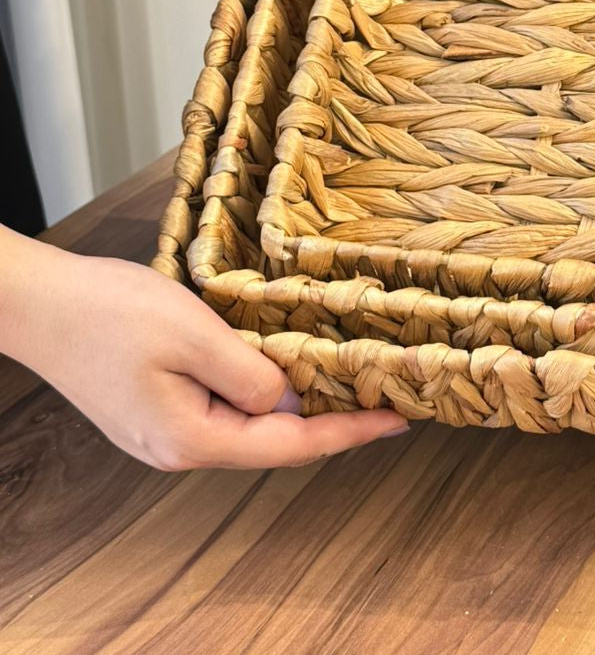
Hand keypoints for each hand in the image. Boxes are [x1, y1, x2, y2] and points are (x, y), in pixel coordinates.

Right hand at [0, 227, 406, 470]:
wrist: (38, 303)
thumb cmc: (111, 314)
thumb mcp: (198, 338)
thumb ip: (253, 374)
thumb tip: (290, 399)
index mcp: (192, 440)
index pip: (292, 446)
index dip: (351, 433)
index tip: (397, 423)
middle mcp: (178, 448)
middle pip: (273, 440)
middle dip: (330, 420)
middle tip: (383, 396)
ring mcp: (162, 431)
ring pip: (249, 423)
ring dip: (296, 403)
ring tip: (347, 380)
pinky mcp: (154, 408)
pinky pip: (223, 407)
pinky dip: (262, 391)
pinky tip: (284, 368)